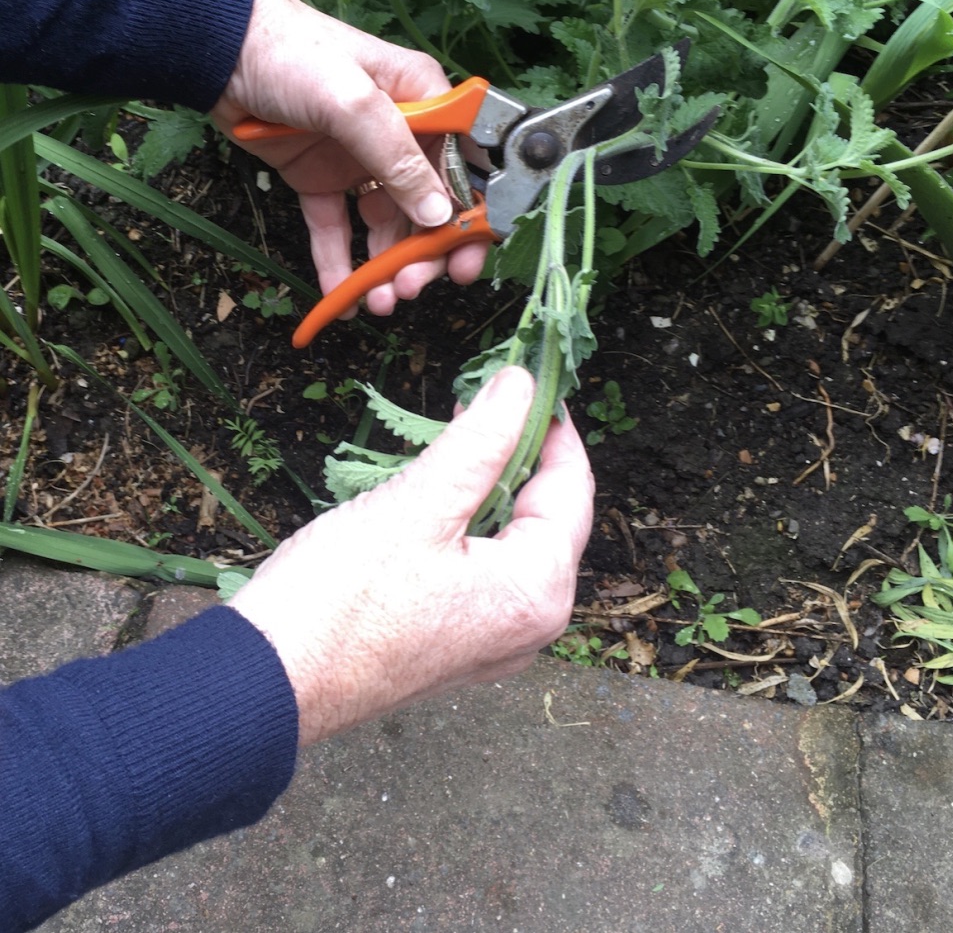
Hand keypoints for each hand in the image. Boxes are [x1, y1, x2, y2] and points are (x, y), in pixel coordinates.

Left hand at [210, 0, 489, 314]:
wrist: (215, 47)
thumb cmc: (291, 52)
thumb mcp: (354, 102)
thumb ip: (399, 159)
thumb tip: (438, 216)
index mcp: (423, 103)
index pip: (463, 169)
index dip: (469, 217)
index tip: (464, 260)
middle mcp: (398, 135)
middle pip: (428, 208)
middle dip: (424, 254)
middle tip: (412, 288)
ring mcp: (359, 161)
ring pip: (385, 226)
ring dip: (387, 267)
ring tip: (381, 302)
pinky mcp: (320, 179)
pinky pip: (337, 229)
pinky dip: (340, 264)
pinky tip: (342, 298)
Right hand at [228, 367, 593, 746]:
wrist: (269, 685)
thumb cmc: (339, 600)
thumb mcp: (417, 504)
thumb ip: (479, 441)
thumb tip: (520, 384)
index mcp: (537, 590)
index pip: (573, 489)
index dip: (554, 428)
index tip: (533, 378)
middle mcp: (532, 624)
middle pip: (551, 518)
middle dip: (525, 456)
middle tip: (489, 402)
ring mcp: (497, 642)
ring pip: (517, 543)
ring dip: (497, 488)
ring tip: (464, 439)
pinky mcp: (461, 647)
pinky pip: (488, 572)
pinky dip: (475, 527)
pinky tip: (444, 498)